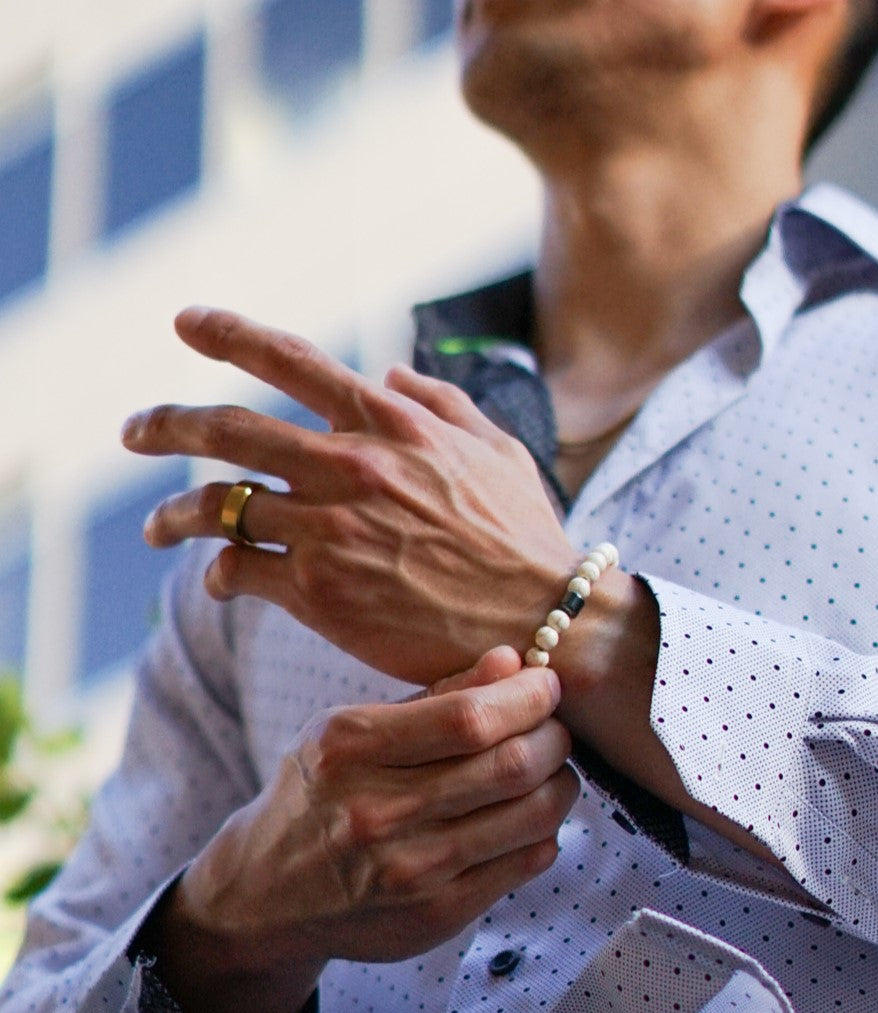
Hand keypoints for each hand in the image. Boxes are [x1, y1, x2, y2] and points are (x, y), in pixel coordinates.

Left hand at [123, 307, 578, 683]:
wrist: (539, 620)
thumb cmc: (523, 534)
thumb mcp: (498, 448)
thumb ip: (441, 401)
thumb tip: (390, 369)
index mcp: (391, 425)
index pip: (291, 361)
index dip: (229, 333)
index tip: (186, 322)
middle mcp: (350, 468)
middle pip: (226, 430)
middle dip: (165, 424)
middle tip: (133, 430)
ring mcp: (330, 532)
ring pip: (218, 507)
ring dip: (173, 514)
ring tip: (156, 525)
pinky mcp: (320, 595)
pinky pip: (240, 572)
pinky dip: (221, 572)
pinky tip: (220, 578)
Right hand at [148, 647, 578, 1012]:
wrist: (267, 892)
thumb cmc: (321, 791)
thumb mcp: (352, 728)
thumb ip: (435, 694)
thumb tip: (513, 660)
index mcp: (350, 748)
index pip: (469, 718)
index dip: (526, 696)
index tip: (546, 683)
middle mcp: (376, 812)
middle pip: (509, 766)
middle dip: (553, 737)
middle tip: (556, 727)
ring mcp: (408, 871)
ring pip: (531, 816)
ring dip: (561, 783)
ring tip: (552, 767)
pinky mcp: (435, 916)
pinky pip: (525, 863)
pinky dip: (545, 829)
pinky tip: (531, 813)